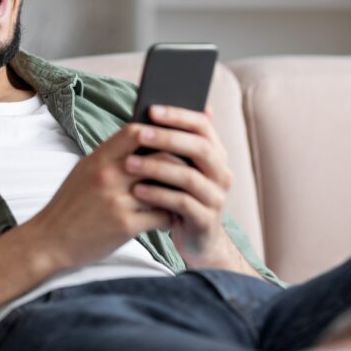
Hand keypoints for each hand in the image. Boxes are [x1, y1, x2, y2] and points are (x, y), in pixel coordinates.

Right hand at [26, 122, 172, 270]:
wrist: (49, 240)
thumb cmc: (71, 205)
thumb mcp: (85, 172)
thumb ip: (112, 157)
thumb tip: (143, 142)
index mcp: (99, 159)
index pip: (136, 131)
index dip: (159, 131)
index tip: (173, 137)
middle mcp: (108, 176)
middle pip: (160, 157)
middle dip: (180, 162)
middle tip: (192, 169)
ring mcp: (117, 201)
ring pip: (166, 187)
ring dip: (179, 192)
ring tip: (185, 195)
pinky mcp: (124, 226)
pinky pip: (161, 216)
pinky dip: (169, 218)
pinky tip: (170, 219)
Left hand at [123, 105, 252, 273]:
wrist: (196, 241)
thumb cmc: (179, 197)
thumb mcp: (177, 169)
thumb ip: (171, 145)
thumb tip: (152, 109)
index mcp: (215, 155)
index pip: (203, 126)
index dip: (179, 115)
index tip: (151, 109)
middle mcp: (221, 173)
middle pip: (200, 148)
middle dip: (168, 138)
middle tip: (139, 133)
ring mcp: (216, 198)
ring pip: (189, 176)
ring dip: (157, 167)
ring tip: (129, 164)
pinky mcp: (206, 220)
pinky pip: (183, 203)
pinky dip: (158, 194)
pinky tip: (137, 190)